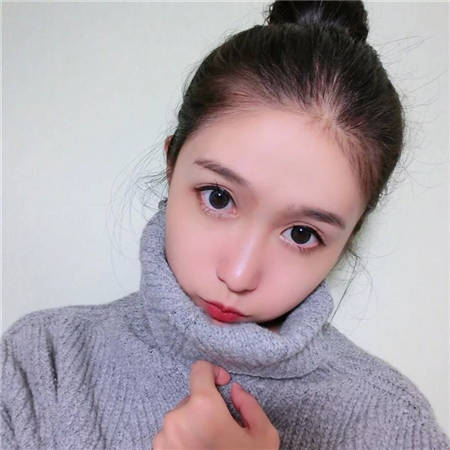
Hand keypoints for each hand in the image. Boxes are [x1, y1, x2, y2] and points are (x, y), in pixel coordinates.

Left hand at [152, 360, 279, 449]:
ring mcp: (164, 438)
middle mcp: (177, 418)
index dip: (214, 371)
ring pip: (181, 418)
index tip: (223, 384)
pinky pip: (171, 436)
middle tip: (223, 430)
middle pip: (192, 397)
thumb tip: (234, 391)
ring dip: (195, 425)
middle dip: (207, 407)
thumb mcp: (263, 436)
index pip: (200, 369)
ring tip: (211, 448)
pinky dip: (184, 440)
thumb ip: (249, 404)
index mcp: (203, 407)